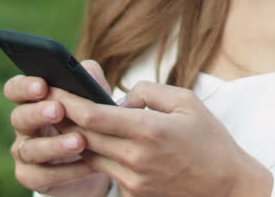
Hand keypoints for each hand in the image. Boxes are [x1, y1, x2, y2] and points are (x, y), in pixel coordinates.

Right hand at [5, 60, 112, 196]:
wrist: (97, 159)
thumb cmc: (89, 119)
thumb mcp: (94, 97)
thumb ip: (90, 80)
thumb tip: (87, 71)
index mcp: (32, 100)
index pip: (15, 89)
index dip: (24, 86)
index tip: (42, 85)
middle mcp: (23, 125)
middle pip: (19, 117)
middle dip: (38, 113)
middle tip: (58, 110)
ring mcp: (25, 152)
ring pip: (30, 149)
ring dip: (55, 145)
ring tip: (80, 141)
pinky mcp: (32, 177)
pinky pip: (43, 176)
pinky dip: (68, 171)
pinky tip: (89, 165)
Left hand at [57, 81, 273, 196]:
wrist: (227, 187)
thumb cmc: (210, 141)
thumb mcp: (187, 102)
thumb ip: (149, 91)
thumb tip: (120, 96)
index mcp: (148, 130)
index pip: (93, 115)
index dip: (68, 101)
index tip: (55, 88)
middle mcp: (136, 158)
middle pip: (83, 137)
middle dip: (62, 118)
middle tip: (47, 101)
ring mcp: (133, 181)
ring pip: (89, 156)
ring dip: (74, 138)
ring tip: (64, 119)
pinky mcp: (134, 195)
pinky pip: (106, 172)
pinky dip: (95, 156)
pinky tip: (91, 143)